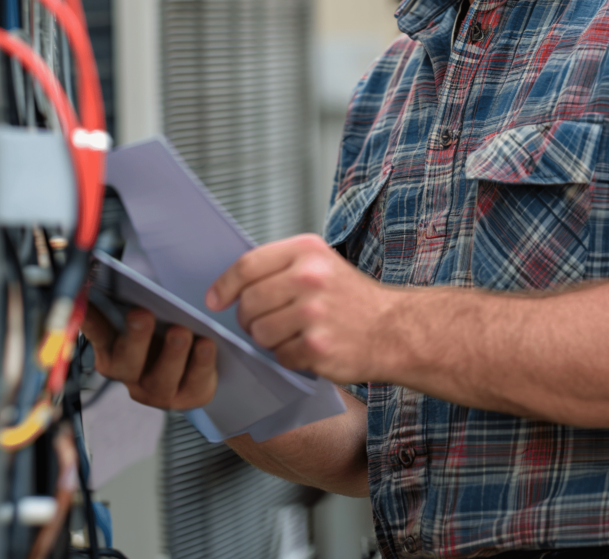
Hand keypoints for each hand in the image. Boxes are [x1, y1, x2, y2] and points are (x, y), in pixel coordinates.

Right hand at [81, 305, 217, 409]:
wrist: (193, 364)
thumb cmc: (161, 331)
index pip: (96, 333)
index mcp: (111, 350)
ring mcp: (157, 391)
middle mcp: (130, 375)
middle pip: (126, 361)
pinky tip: (207, 345)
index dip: (91, 319)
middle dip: (135, 337)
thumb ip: (124, 302)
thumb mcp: (142, 315)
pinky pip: (195, 383)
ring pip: (161, 378)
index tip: (90, 297)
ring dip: (171, 354)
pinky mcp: (187, 397)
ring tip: (181, 331)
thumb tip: (101, 277)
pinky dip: (202, 364)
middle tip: (142, 314)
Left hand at [205, 233, 395, 382]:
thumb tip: (228, 286)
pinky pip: (280, 357)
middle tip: (263, 321)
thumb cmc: (350, 297)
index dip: (224, 285)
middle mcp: (310, 278)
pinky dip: (289, 357)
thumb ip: (279, 267)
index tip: (214, 300)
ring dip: (268, 340)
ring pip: (259, 333)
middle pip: (248, 303)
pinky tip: (308, 348)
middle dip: (248, 317)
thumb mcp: (320, 264)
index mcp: (307, 250)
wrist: (394, 328)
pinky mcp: (318, 347)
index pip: (247, 265)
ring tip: (291, 334)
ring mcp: (314, 314)